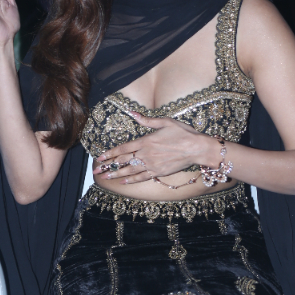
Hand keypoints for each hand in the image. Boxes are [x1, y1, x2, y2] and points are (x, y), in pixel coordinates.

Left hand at [93, 112, 213, 184]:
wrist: (197, 148)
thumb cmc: (183, 133)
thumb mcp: (165, 122)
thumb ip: (147, 120)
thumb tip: (132, 113)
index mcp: (146, 141)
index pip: (123, 148)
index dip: (110, 153)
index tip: (100, 157)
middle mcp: (146, 154)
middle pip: (123, 160)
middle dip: (108, 165)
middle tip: (96, 170)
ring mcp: (151, 164)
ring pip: (130, 170)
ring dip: (116, 174)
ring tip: (105, 177)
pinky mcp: (158, 172)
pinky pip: (142, 177)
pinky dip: (131, 180)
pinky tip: (123, 181)